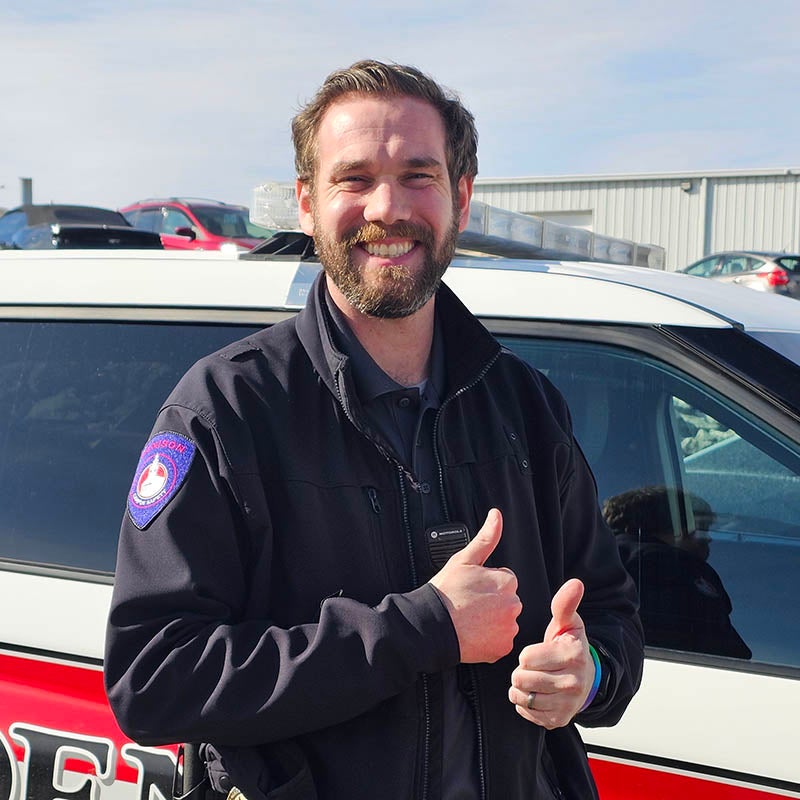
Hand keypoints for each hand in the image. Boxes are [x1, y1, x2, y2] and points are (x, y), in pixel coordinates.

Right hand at [429, 508, 521, 662]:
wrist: (430, 625)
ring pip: (505, 621)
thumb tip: (496, 515)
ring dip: (493, 621)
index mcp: (506, 581)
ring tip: (470, 620)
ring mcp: (508, 628)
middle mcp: (513, 605)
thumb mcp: (464, 559)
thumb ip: (486, 537)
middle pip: (507, 601)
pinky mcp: (502, 648)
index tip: (472, 589)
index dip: (487, 584)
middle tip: (470, 605)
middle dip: (492, 602)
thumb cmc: (445, 591)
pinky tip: (474, 634)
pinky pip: (501, 641)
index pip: (505, 580)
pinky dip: (490, 640)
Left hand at [508, 578, 594, 728]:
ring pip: (522, 697)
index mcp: (572, 656)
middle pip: (521, 678)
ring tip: (533, 679)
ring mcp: (566, 704)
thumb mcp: (568, 623)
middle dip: (522, 671)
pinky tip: (536, 693)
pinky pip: (526, 713)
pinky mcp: (558, 720)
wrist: (586, 678)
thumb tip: (575, 583)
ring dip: (521, 688)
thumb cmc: (569, 646)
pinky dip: (525, 704)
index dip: (526, 653)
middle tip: (534, 667)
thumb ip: (565, 604)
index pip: (526, 657)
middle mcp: (573, 682)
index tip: (537, 652)